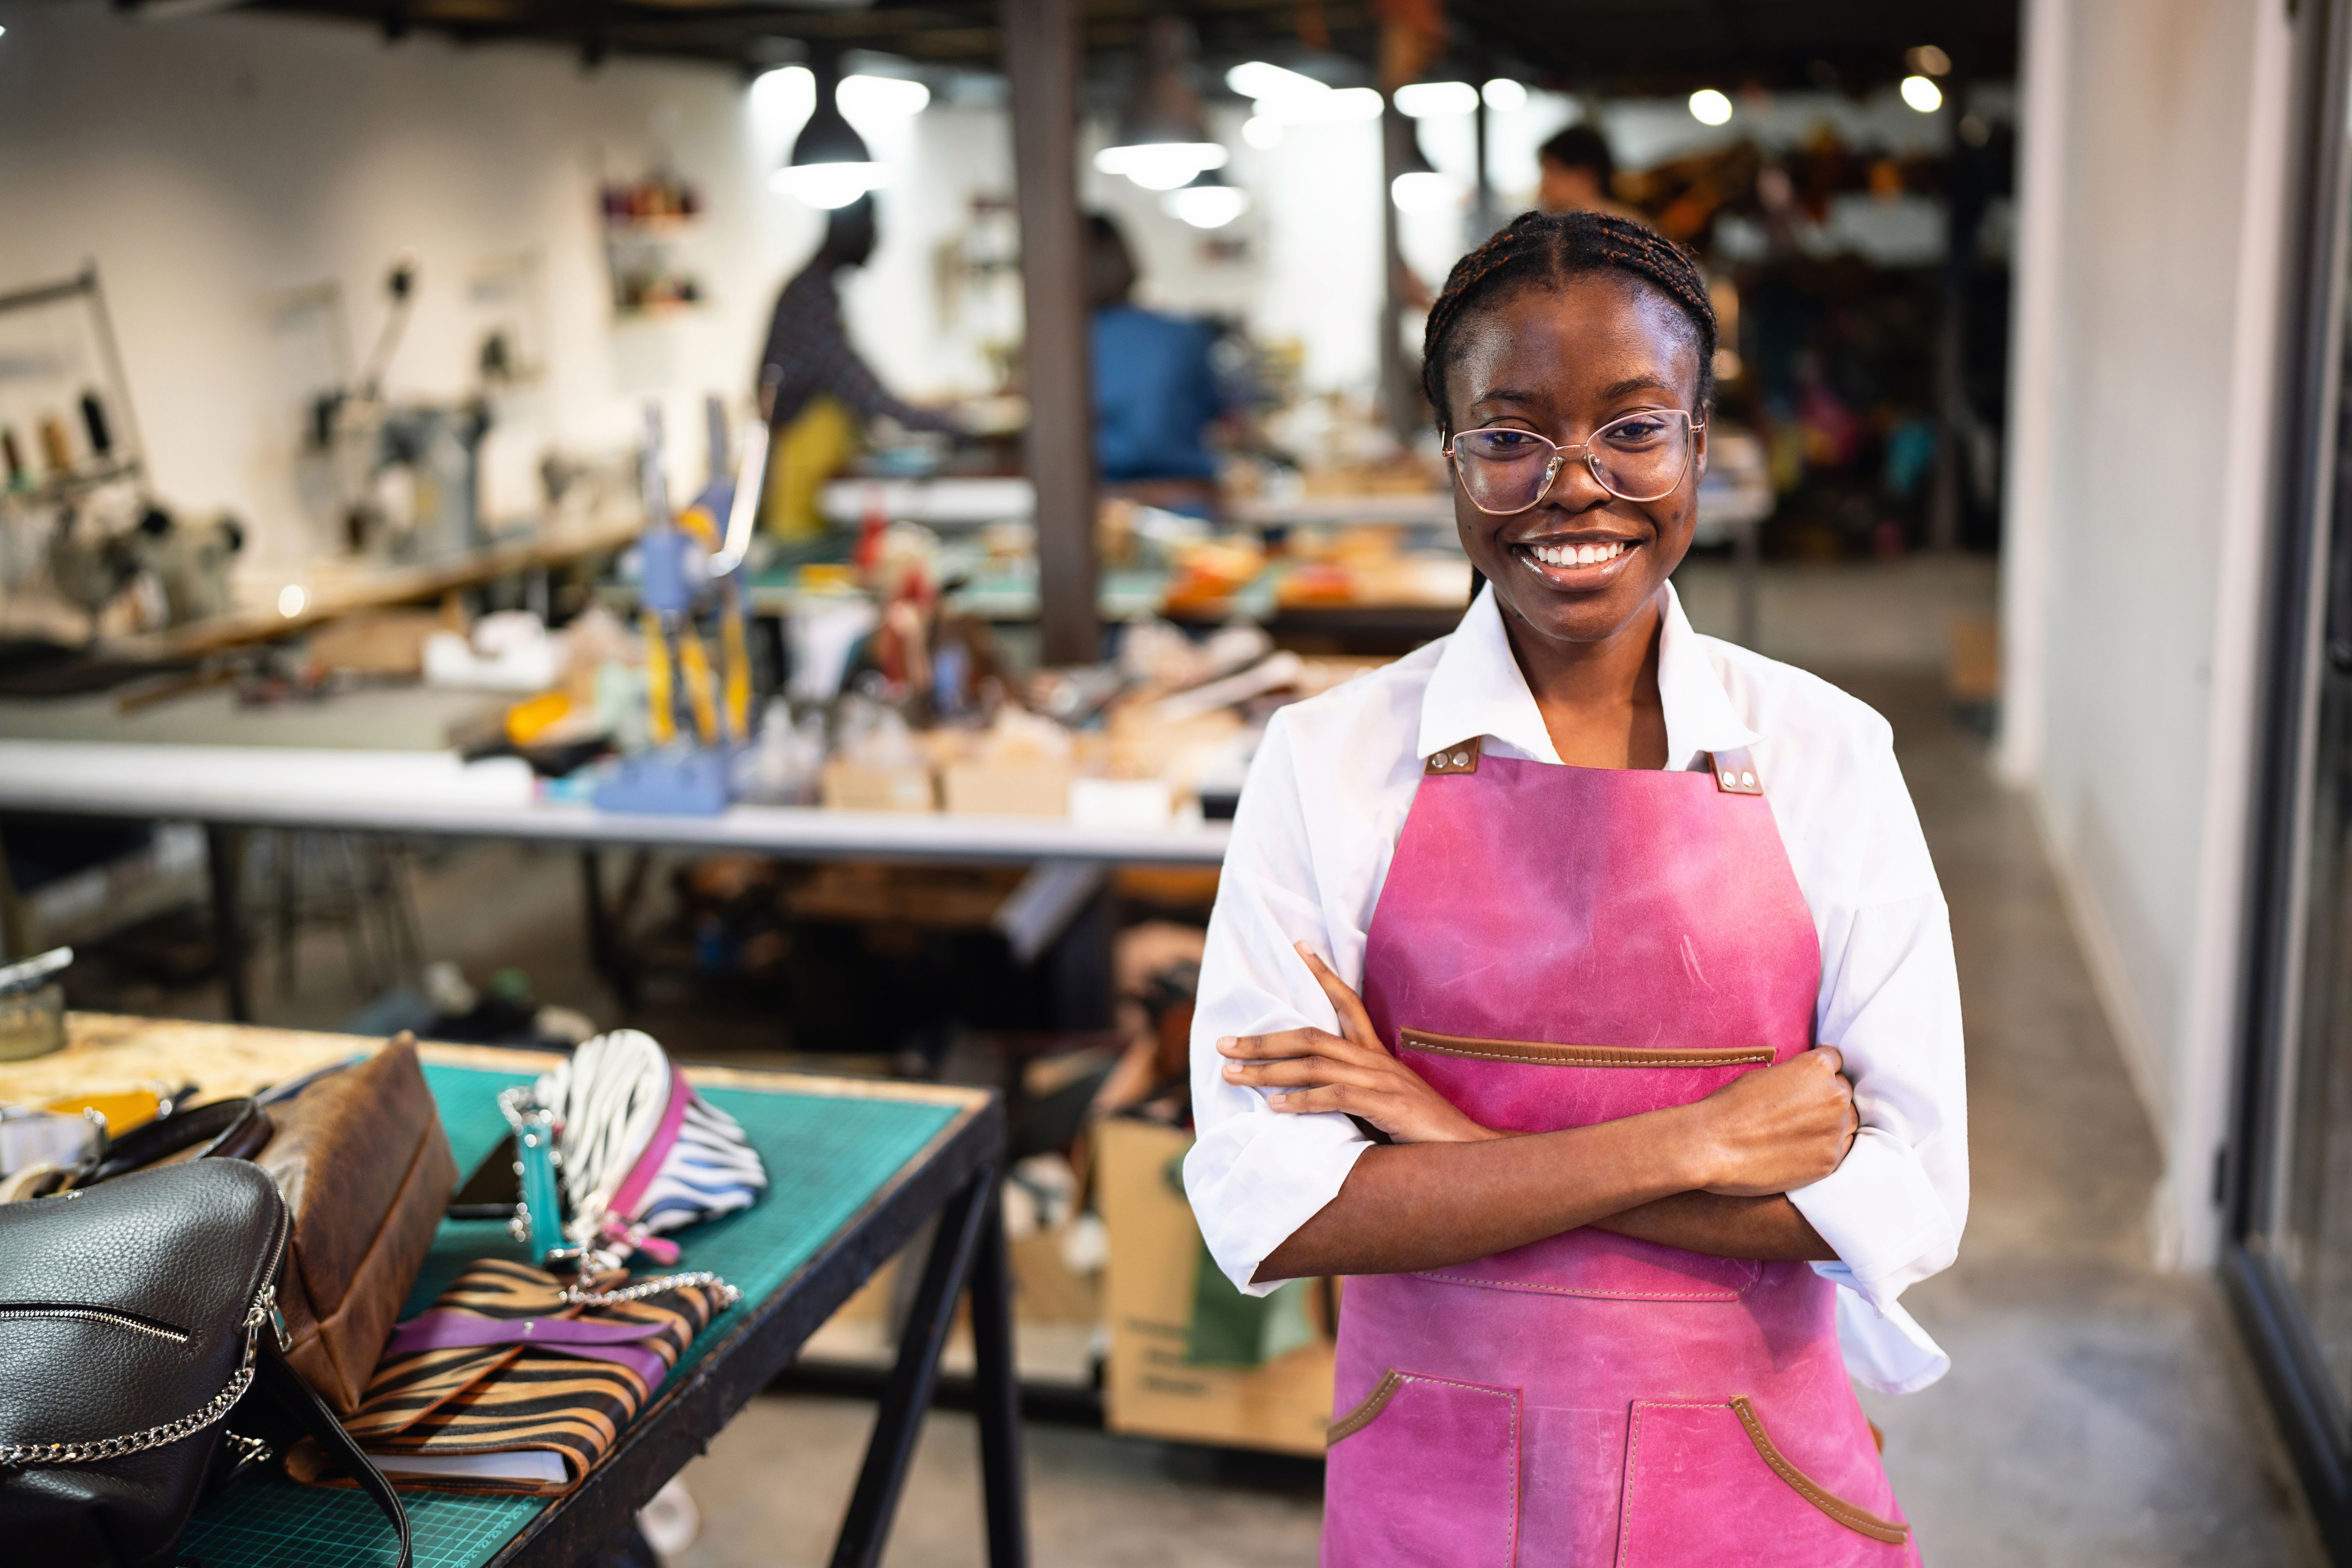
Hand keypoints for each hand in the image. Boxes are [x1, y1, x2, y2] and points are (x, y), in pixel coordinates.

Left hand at [1216, 943, 1502, 1143]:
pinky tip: (1275, 1108)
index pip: (1347, 1003)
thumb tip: (1304, 1096)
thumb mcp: (1379, 1106)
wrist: (1468, 1155)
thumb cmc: (1419, 1135)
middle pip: (1312, 1035)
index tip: (1298, 946)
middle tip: (1223, 1043)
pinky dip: (1302, 1101)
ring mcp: (1382, 1081)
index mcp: (1376, 1055)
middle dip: (1263, 1038)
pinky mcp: (1387, 1106)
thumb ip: (1349, 1095)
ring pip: (1315, 1064)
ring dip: (1268, 1069)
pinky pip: (1336, 1097)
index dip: (1323, 974)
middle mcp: (1376, 1061)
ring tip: (1232, 1074)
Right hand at [1681, 1047, 1857, 1195]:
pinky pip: (1843, 1148)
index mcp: (1817, 1067)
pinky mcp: (1831, 1161)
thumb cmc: (1730, 1107)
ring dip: (1832, 1123)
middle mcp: (1834, 1096)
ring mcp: (1835, 1131)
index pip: (1836, 1061)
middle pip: (1844, 1091)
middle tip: (1803, 1109)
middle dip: (1827, 1097)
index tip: (1810, 1082)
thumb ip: (1797, 1077)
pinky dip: (1828, 1146)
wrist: (1712, 1146)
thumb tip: (1808, 1085)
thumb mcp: (1766, 1076)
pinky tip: (1804, 1149)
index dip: (1821, 1071)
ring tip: (1804, 1131)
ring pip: (1849, 1120)